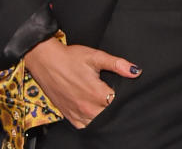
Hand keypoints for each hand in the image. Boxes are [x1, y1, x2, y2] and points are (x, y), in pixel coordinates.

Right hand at [24, 37, 140, 128]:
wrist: (46, 61)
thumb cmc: (70, 58)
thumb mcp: (96, 56)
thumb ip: (117, 64)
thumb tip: (135, 71)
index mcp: (96, 92)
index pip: (118, 103)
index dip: (124, 98)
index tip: (125, 91)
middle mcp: (86, 106)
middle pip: (109, 115)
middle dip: (114, 108)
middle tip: (114, 96)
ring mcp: (76, 113)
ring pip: (97, 123)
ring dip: (103, 116)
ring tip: (104, 103)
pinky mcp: (68, 115)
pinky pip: (83, 126)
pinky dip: (91, 122)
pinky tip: (94, 112)